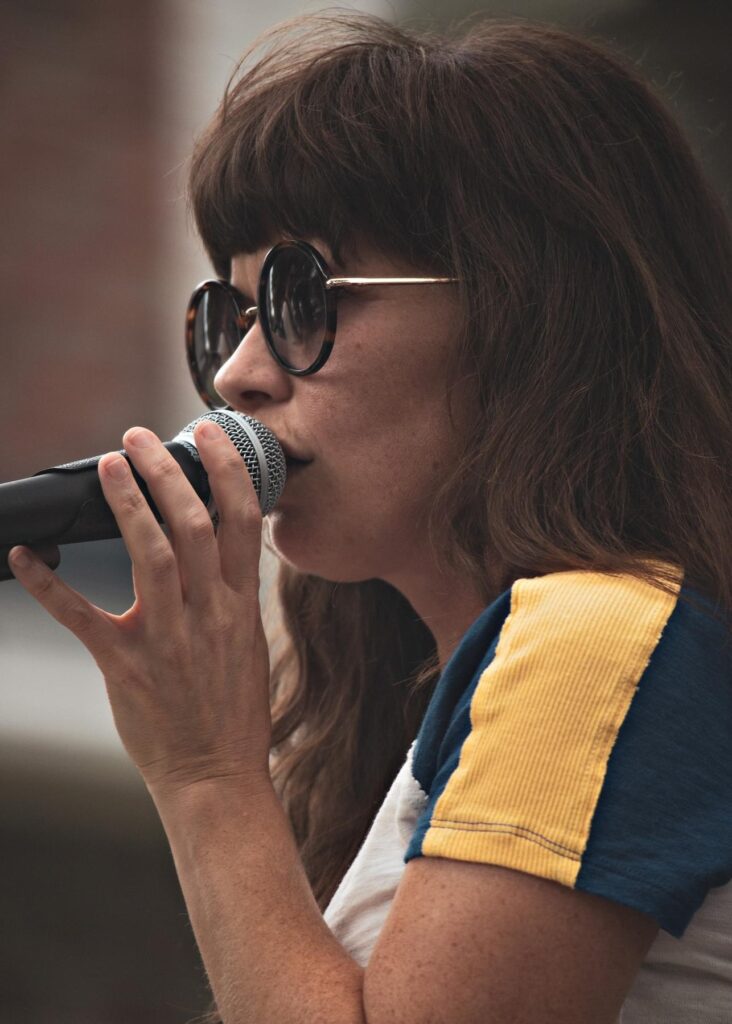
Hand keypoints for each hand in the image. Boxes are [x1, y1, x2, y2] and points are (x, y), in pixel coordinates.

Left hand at [8, 422, 271, 796]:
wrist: (216, 774)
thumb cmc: (232, 711)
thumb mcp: (247, 642)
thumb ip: (230, 594)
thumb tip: (216, 549)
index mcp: (239, 605)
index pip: (241, 521)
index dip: (227, 471)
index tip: (208, 435)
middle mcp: (208, 613)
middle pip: (191, 523)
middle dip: (166, 471)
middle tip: (139, 437)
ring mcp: (168, 638)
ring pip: (149, 552)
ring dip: (127, 503)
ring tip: (110, 465)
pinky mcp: (126, 665)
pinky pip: (82, 616)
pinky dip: (50, 584)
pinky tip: (26, 557)